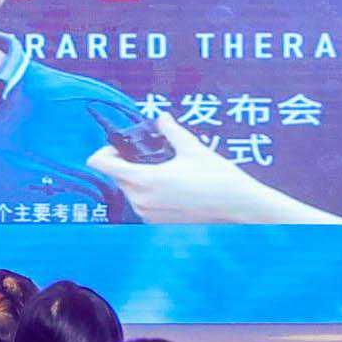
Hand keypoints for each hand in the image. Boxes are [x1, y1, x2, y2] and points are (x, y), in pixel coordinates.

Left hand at [86, 112, 341, 224]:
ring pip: (128, 190)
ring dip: (137, 177)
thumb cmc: (219, 179)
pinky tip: (170, 184)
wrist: (240, 209)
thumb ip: (171, 131)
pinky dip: (148, 192)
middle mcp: (141, 201)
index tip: (122, 145)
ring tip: (163, 168)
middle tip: (149, 153)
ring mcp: (148, 215)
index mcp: (145, 180)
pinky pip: (141, 204)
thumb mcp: (193, 149)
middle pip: (115, 176)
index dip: (106, 151)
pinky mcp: (157, 224)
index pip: (101, 164)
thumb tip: (161, 117)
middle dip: (126, 162)